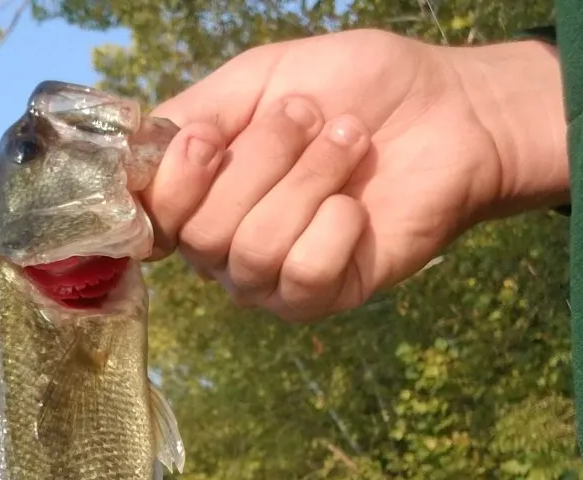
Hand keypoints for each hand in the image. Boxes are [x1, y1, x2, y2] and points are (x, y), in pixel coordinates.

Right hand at [142, 30, 568, 321]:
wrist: (448, 112)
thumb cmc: (355, 90)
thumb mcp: (261, 78)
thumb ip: (194, 113)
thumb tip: (134, 153)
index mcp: (200, 195)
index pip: (152, 216)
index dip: (175, 181)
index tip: (210, 135)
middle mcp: (223, 247)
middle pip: (204, 232)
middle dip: (263, 160)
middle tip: (310, 116)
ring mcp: (269, 279)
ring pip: (254, 250)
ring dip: (309, 180)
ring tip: (349, 140)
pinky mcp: (318, 298)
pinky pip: (302, 274)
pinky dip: (335, 227)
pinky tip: (358, 204)